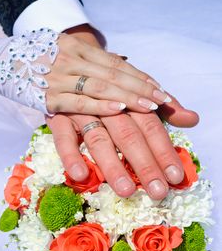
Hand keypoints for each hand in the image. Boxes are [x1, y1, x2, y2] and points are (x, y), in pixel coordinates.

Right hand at [45, 29, 173, 114]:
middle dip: (141, 88)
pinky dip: (100, 105)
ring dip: (127, 95)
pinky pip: (78, 101)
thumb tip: (135, 79)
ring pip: (100, 86)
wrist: (11, 64)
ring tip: (149, 106)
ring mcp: (61, 78)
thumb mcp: (75, 58)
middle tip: (163, 101)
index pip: (117, 64)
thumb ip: (102, 69)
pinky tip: (118, 108)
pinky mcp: (49, 98)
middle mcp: (73, 60)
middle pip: (113, 74)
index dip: (141, 77)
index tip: (162, 91)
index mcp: (81, 50)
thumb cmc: (52, 65)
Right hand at [46, 25, 198, 199]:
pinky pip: (62, 137)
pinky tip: (81, 175)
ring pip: (98, 138)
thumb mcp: (137, 90)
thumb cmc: (110, 83)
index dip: (164, 150)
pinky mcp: (57, 115)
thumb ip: (164, 107)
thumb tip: (193, 119)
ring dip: (112, 164)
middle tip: (157, 191)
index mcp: (129, 96)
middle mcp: (107, 101)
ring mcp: (80, 108)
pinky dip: (71, 154)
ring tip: (126, 189)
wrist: (69, 58)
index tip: (175, 176)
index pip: (151, 126)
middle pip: (128, 135)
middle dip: (144, 164)